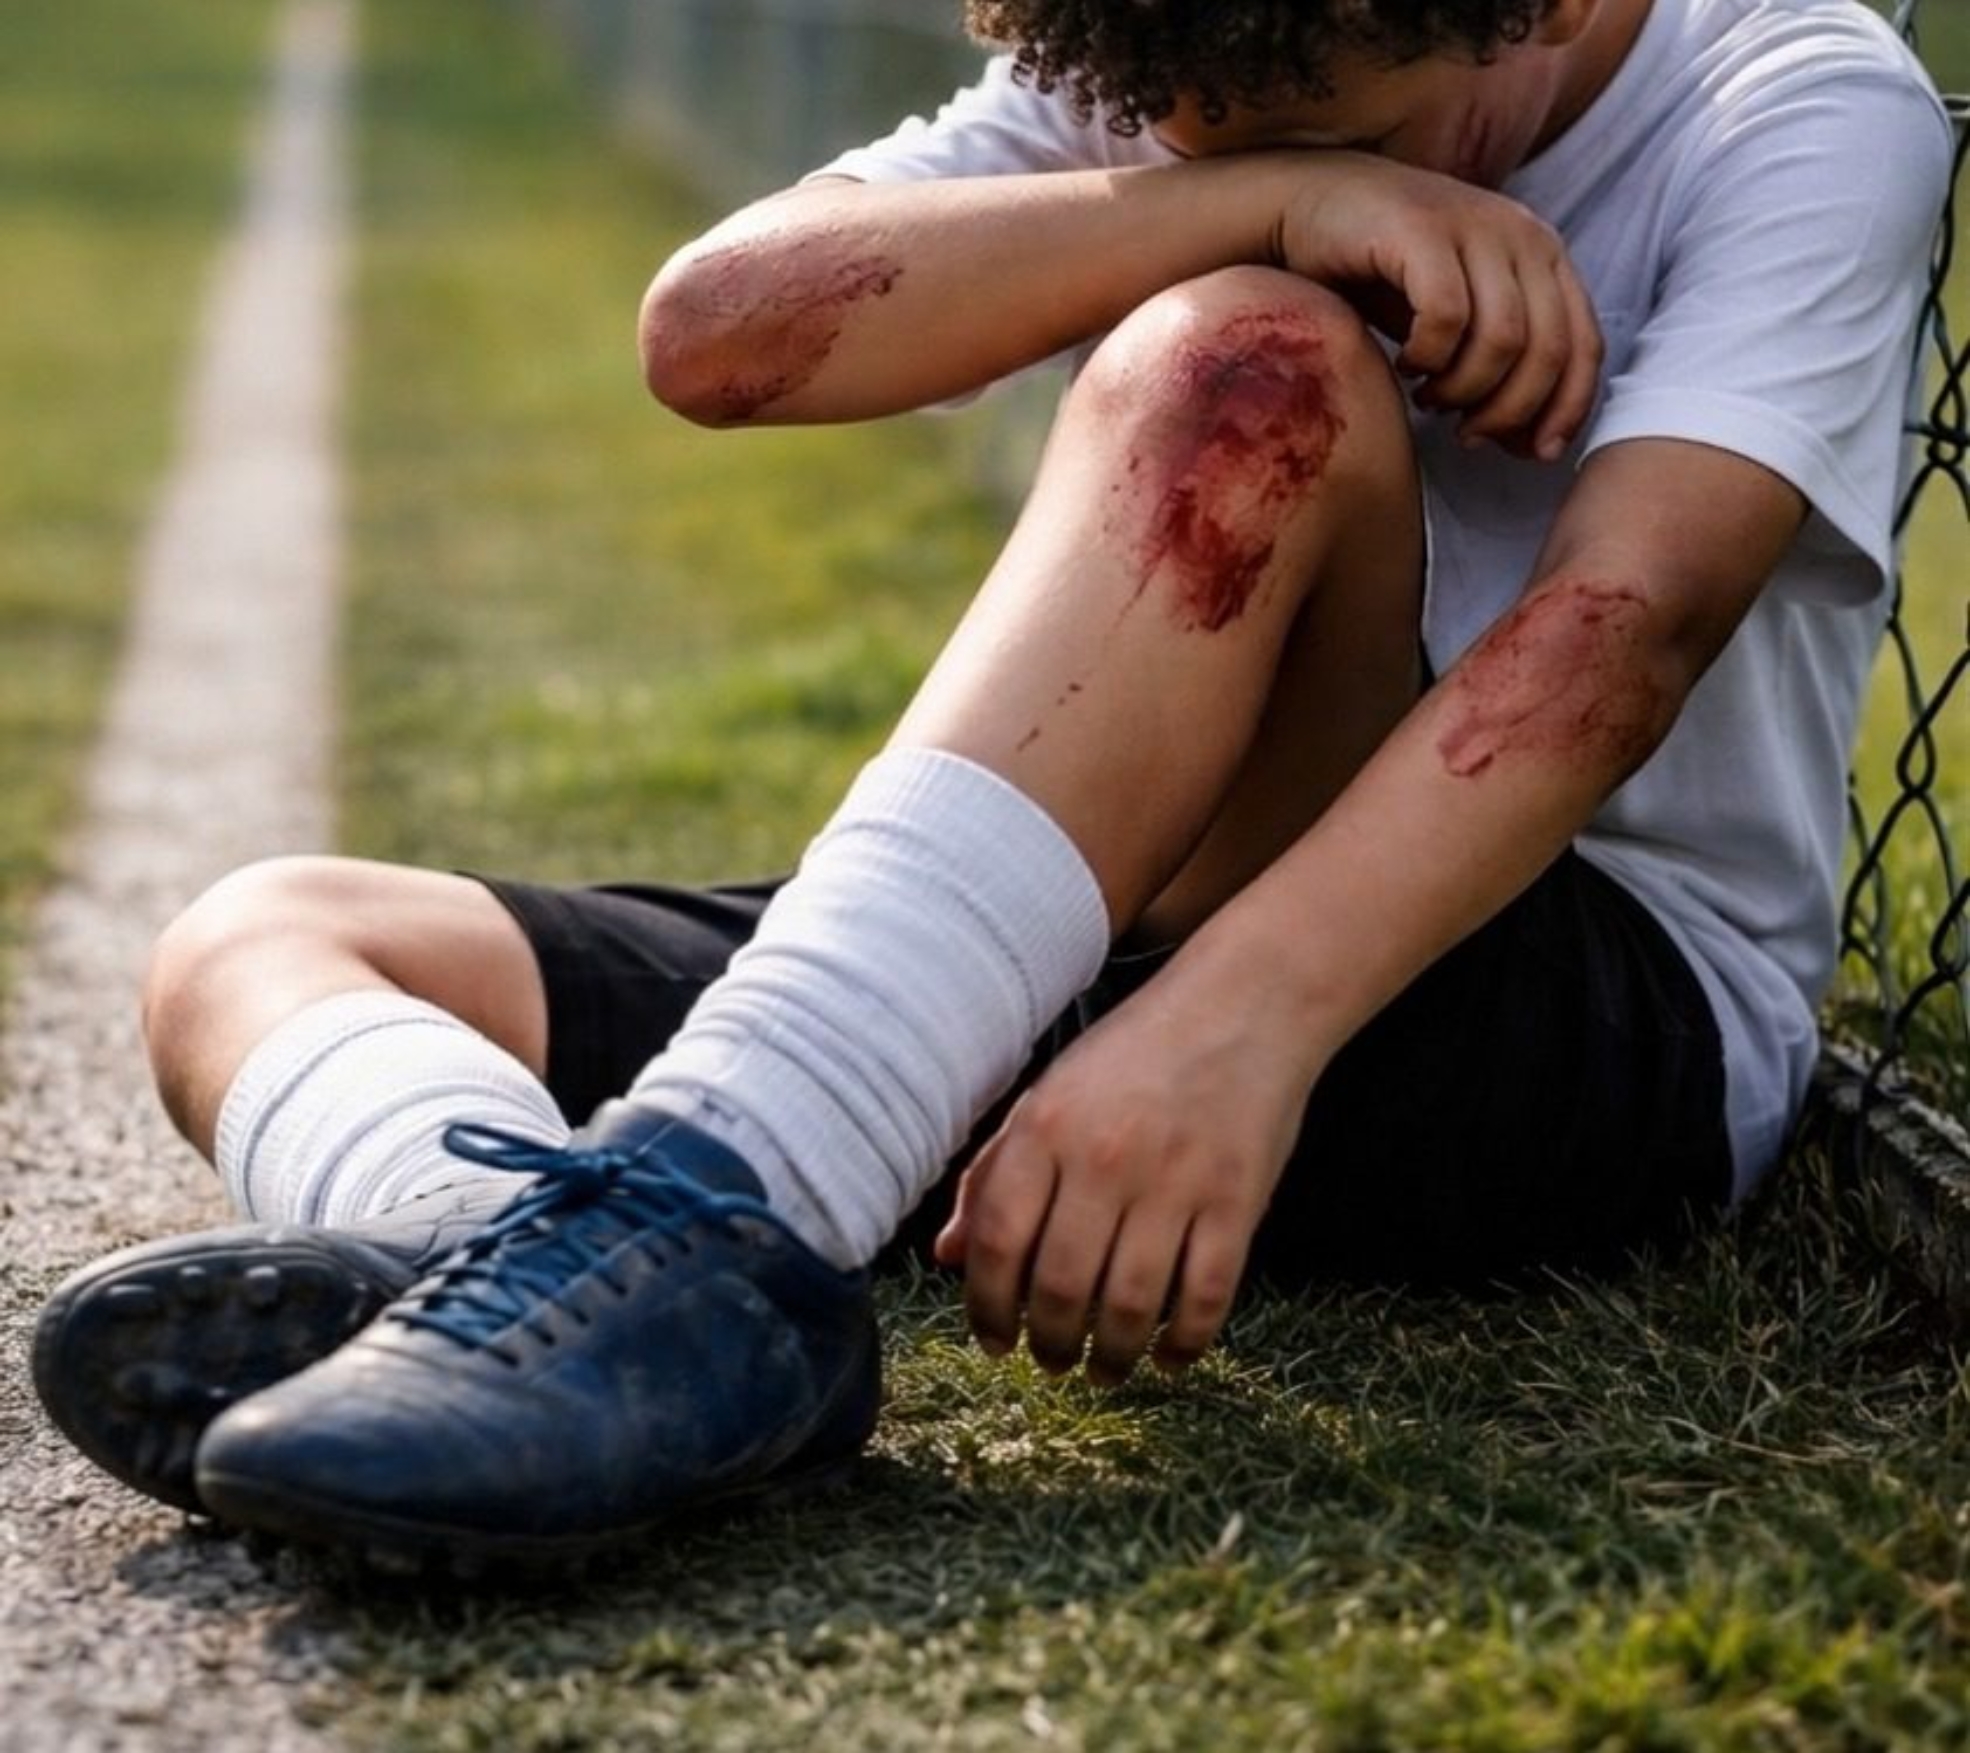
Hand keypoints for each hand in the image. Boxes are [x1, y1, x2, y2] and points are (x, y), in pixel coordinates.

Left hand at [934, 963, 1317, 1385]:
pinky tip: (1169, 1358)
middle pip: (1060, 1287)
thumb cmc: (1135, 1054)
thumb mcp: (1049, 1096)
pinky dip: (1184, 1343)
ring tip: (1102, 1371)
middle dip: (1049, 1343)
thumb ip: (994, 1174)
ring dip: (1111, 1357)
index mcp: (1045, 1128)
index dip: (987, 1307)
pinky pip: (1205, 1296)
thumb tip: (947, 1256)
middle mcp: (1104, 1157)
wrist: (1244, 1005)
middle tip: (1050, 1362)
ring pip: (1129, 1306)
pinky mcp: (1236, 1200)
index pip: (999, 1242)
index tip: (993, 1342)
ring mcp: (1174, 1181)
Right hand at [1271, 153, 1602, 459]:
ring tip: (1430, 397)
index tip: (1533, 453)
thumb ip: (1499, 375)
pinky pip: (1447, 317)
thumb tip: (1532, 448)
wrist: (1310, 205)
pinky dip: (1429, 357)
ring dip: (1464, 388)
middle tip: (1466, 433)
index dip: (1566, 408)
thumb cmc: (1384, 273)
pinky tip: (1405, 364)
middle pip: (1547, 350)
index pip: (1583, 343)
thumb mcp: (1458, 327)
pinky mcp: (1422, 230)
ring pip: (1503, 339)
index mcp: (1542, 253)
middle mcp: (1520, 232)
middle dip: (1508, 410)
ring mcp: (1473, 224)